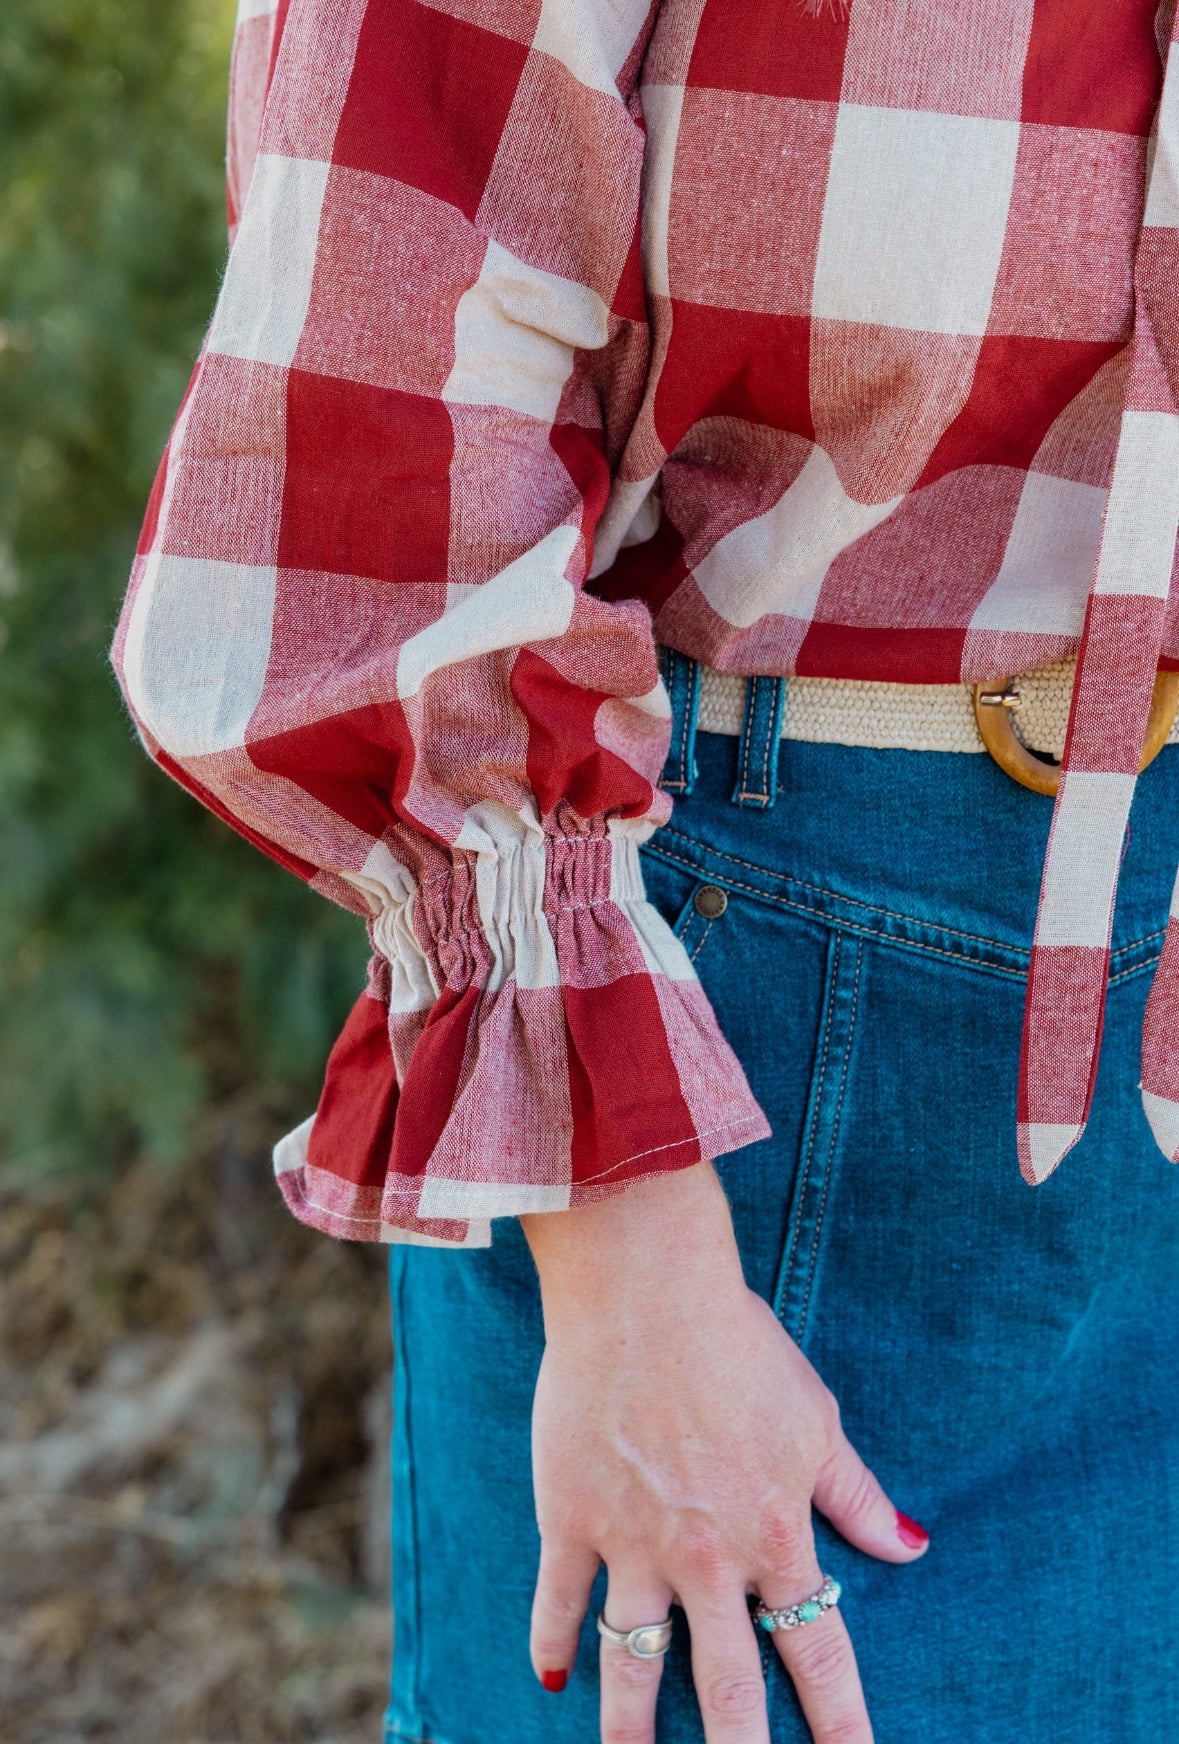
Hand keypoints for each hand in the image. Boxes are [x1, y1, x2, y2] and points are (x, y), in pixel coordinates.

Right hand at [521, 1163, 927, 1742]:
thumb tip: (912, 1545)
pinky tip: (549, 1678)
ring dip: (634, 1729)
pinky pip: (559, 1598)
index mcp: (774, 1534)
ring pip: (635, 1664)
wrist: (646, 1294)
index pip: (818, 1652)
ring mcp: (633, 1544)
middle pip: (728, 1689)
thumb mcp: (815, 1420)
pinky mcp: (570, 1518)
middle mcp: (707, 1559)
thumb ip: (857, 1494)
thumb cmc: (739, 1346)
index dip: (841, 1723)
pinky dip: (552, 1640)